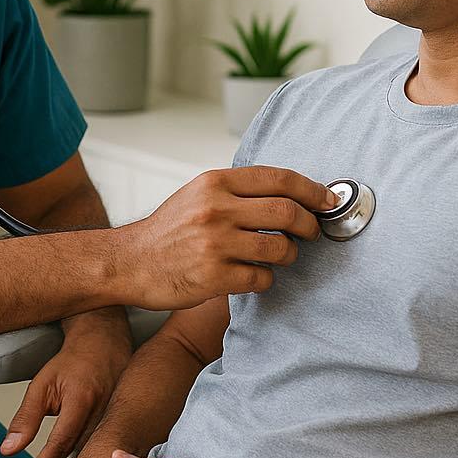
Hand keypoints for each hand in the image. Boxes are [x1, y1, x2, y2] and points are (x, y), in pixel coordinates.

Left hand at [0, 319, 131, 457]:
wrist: (104, 339)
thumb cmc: (72, 360)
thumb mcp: (41, 385)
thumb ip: (26, 419)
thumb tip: (8, 450)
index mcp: (80, 399)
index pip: (59, 443)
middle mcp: (103, 409)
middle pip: (82, 454)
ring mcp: (119, 413)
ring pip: (97, 453)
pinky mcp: (128, 418)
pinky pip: (109, 446)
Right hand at [111, 167, 337, 310]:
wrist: (129, 262)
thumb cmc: (168, 231)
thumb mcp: (198, 195)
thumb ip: (237, 191)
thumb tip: (289, 193)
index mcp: (214, 183)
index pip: (278, 179)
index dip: (312, 189)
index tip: (328, 200)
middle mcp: (216, 209)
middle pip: (286, 211)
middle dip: (309, 224)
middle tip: (313, 232)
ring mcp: (215, 244)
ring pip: (280, 248)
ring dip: (290, 255)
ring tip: (282, 256)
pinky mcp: (214, 276)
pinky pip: (262, 278)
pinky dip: (266, 279)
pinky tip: (255, 276)